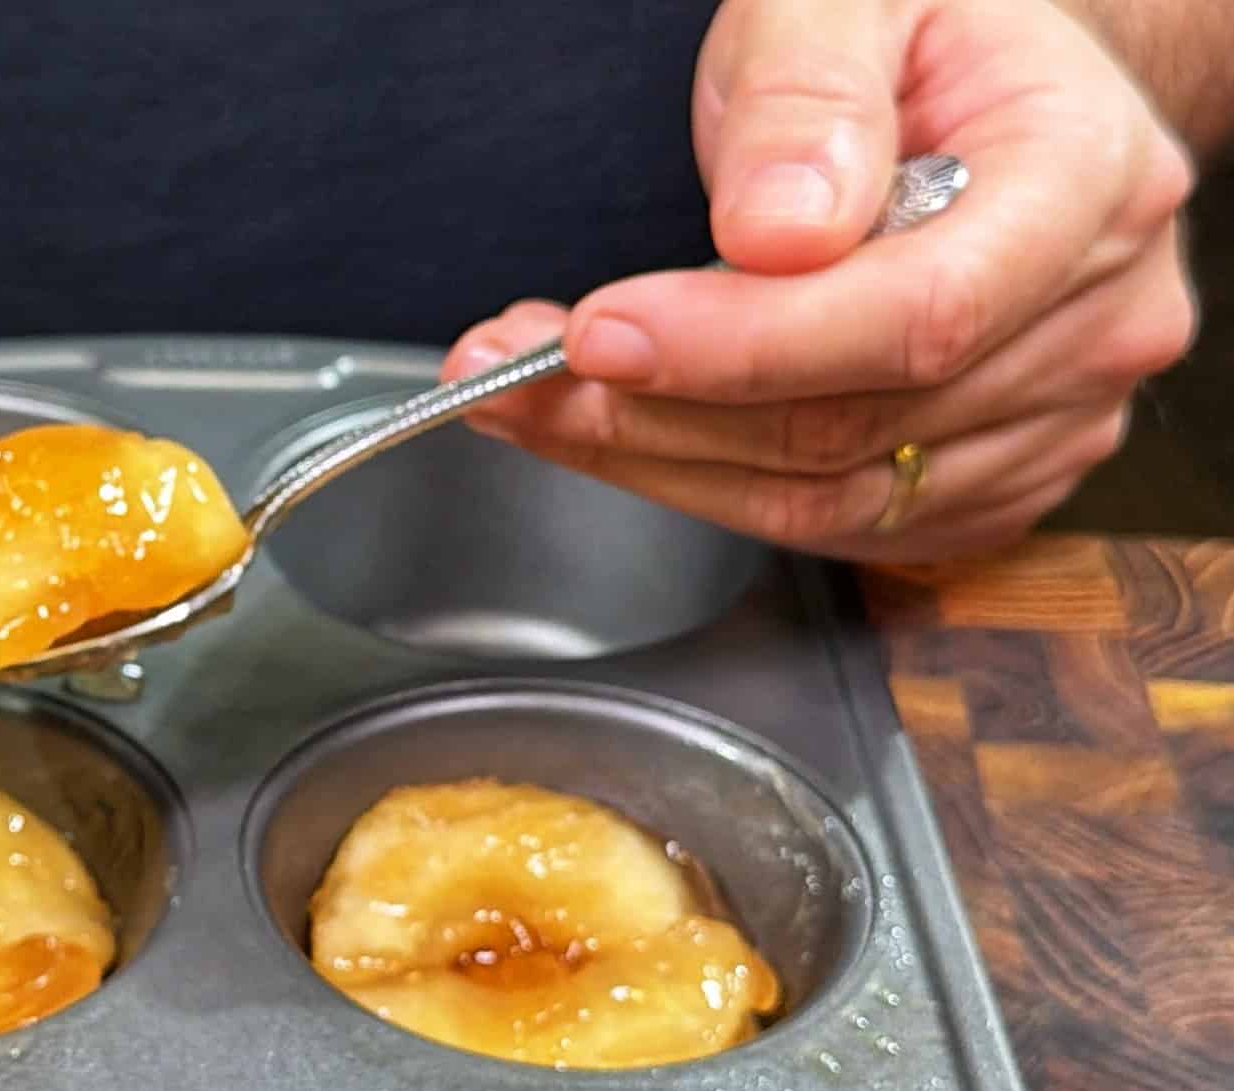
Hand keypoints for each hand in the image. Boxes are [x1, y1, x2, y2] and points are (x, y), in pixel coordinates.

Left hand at [442, 0, 1197, 561]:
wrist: (986, 98)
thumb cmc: (920, 38)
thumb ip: (805, 96)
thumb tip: (775, 228)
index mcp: (1087, 183)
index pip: (912, 316)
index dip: (739, 347)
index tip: (596, 334)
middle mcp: (1095, 323)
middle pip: (846, 428)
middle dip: (649, 410)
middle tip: (511, 369)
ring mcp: (1053, 424)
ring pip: (819, 500)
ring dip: (650, 460)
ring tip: (532, 395)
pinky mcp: (987, 490)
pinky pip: (825, 527)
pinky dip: (700, 485)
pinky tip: (622, 430)